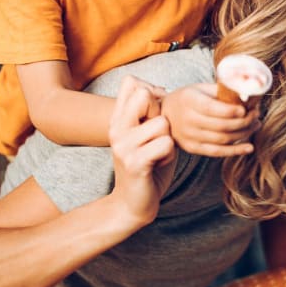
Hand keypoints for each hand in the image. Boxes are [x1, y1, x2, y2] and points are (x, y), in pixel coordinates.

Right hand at [108, 76, 175, 227]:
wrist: (132, 204)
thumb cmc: (147, 165)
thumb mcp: (146, 133)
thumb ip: (149, 112)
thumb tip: (159, 89)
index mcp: (117, 119)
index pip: (131, 82)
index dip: (152, 92)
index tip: (155, 113)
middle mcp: (116, 128)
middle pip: (145, 95)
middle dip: (161, 114)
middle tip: (157, 136)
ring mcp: (123, 145)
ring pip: (162, 123)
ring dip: (168, 140)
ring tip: (158, 154)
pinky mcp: (135, 163)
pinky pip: (166, 144)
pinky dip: (169, 155)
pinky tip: (158, 164)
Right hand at [161, 83, 260, 156]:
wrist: (165, 114)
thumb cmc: (188, 98)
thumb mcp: (200, 88)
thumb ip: (221, 91)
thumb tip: (248, 94)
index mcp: (189, 100)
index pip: (212, 109)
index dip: (231, 111)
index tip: (246, 109)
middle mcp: (187, 120)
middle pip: (221, 126)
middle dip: (244, 122)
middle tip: (256, 115)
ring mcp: (189, 136)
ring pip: (222, 140)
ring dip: (243, 134)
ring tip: (255, 125)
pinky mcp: (192, 148)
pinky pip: (217, 152)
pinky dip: (235, 151)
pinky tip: (249, 147)